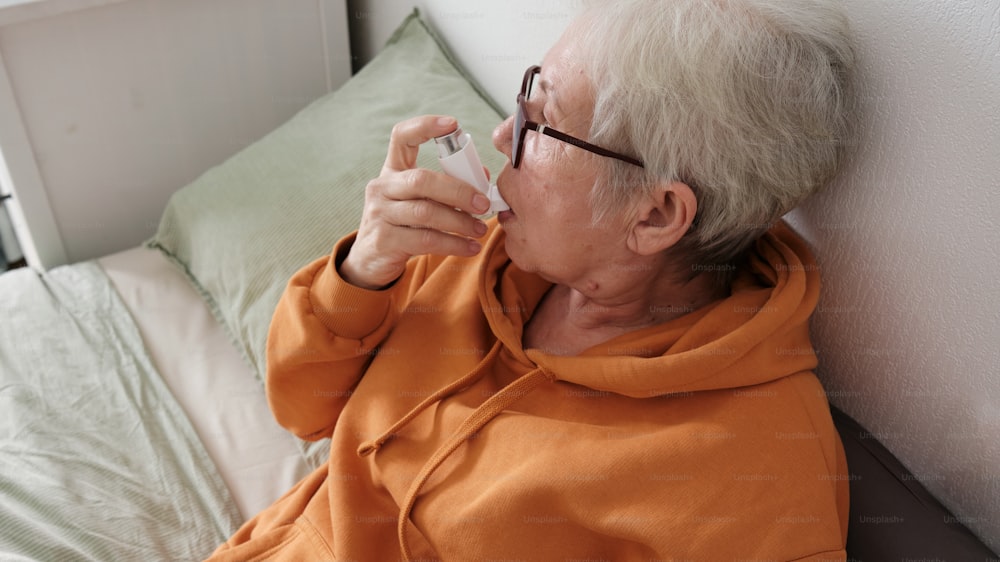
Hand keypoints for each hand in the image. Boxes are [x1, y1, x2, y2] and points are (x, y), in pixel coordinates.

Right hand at [340, 115, 491, 288]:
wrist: (370, 260)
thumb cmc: (403, 225)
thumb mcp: (419, 201)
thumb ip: (447, 187)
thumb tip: (482, 178)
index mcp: (393, 170)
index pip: (402, 137)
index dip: (425, 126)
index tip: (453, 124)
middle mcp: (382, 187)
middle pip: (421, 180)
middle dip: (458, 191)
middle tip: (483, 203)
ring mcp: (380, 213)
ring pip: (426, 212)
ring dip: (460, 222)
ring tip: (480, 229)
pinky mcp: (384, 241)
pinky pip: (425, 240)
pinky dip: (453, 244)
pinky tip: (470, 247)